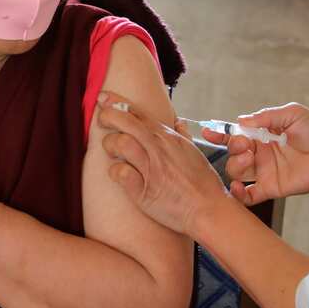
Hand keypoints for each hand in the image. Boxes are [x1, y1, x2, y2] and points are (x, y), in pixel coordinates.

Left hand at [97, 91, 228, 236]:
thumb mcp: (194, 152)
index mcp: (168, 138)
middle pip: (126, 122)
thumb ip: (183, 136)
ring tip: (111, 150)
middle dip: (108, 116)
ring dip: (110, 144)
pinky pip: (121, 173)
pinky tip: (118, 173)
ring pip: (121, 143)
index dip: (116, 102)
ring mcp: (151, 168)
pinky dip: (115, 171)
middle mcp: (158, 148)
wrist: (208, 209)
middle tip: (101, 119)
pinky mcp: (144, 191)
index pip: (139, 113)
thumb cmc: (202, 183)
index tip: (103, 98)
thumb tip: (179, 122)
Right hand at [204, 103, 308, 205]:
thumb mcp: (293, 114)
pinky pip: (249, 196)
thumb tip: (241, 120)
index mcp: (264, 135)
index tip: (208, 132)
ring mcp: (266, 172)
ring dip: (236, 166)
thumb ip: (267, 116)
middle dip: (233, 148)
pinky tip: (238, 189)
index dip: (221, 134)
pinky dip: (239, 195)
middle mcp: (261, 154)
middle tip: (246, 145)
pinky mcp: (272, 188)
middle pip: (233, 154)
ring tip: (250, 160)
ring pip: (237, 173)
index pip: (236, 134)